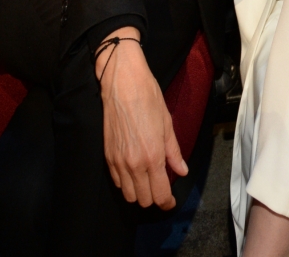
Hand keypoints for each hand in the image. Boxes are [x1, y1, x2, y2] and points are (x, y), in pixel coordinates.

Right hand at [96, 29, 187, 209]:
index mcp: (153, 156)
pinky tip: (134, 172)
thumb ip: (174, 152)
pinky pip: (117, 181)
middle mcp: (134, 164)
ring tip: (148, 182)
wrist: (123, 85)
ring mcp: (118, 162)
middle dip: (154, 198)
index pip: (159, 194)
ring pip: (128, 194)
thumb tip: (181, 171)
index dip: (167, 202)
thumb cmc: (148, 99)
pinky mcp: (107, 156)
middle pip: (143, 199)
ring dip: (139, 193)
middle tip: (162, 189)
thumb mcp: (167, 124)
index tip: (171, 202)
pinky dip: (126, 183)